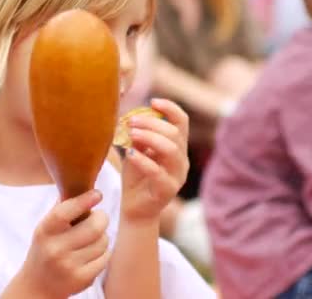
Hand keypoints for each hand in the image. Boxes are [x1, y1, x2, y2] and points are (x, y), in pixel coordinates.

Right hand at [18, 190, 109, 297]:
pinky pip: (105, 257)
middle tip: (99, 217)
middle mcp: (55, 249)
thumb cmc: (45, 250)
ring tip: (92, 238)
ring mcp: (69, 266)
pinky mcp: (82, 279)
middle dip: (101, 218)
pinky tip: (92, 253)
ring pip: (103, 242)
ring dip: (102, 236)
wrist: (37, 286)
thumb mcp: (45, 229)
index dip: (83, 201)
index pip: (64, 212)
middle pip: (94, 227)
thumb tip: (79, 185)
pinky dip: (103, 252)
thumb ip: (60, 210)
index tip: (97, 194)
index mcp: (44, 232)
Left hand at [121, 98, 189, 222]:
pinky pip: (157, 171)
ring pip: (171, 150)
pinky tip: (129, 153)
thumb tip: (132, 117)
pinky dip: (142, 159)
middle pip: (174, 133)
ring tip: (130, 133)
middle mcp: (181, 160)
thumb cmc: (136, 177)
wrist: (135, 210)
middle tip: (131, 120)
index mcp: (177, 147)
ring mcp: (177, 176)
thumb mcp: (136, 151)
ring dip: (149, 137)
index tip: (153, 101)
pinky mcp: (167, 190)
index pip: (182, 122)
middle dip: (152, 123)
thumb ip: (137, 136)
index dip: (170, 108)